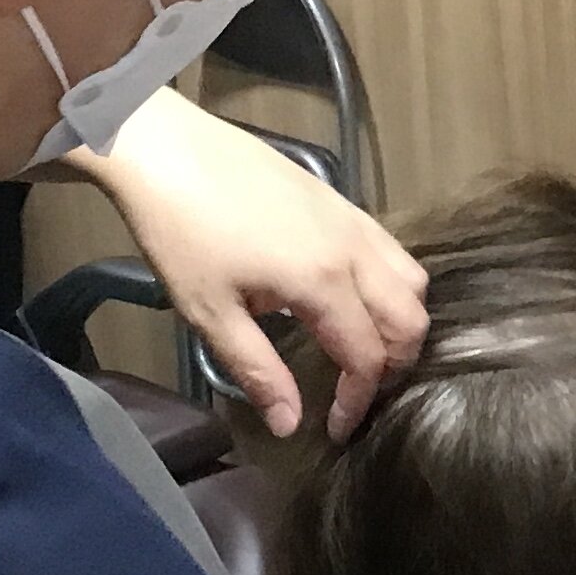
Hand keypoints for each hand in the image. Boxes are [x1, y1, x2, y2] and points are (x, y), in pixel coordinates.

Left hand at [69, 93, 427, 439]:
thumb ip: (259, 371)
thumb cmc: (181, 234)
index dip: (359, 399)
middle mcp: (353, 248)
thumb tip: (292, 425)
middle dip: (395, 364)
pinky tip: (350, 297)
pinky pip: (391, 248)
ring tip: (363, 346)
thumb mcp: (210, 313)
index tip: (337, 426)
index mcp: (323, 281)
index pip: (368, 355)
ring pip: (411, 278)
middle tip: (359, 390)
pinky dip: (391, 284)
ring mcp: (351, 218)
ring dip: (400, 321)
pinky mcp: (339, 200)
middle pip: (410, 318)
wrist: (163, 148)